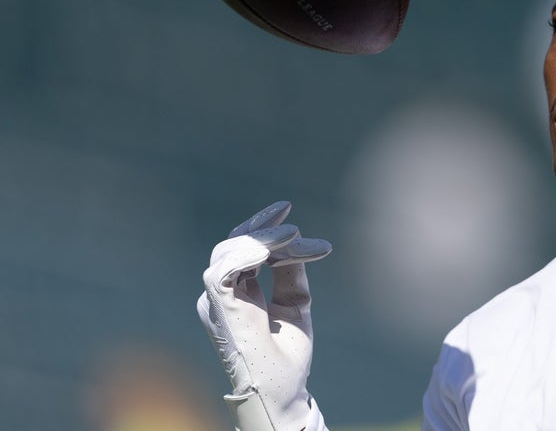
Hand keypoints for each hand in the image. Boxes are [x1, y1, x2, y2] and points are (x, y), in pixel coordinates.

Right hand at [197, 201, 330, 430]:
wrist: (283, 390)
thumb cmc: (287, 355)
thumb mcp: (294, 301)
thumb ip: (290, 271)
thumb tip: (293, 239)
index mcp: (238, 292)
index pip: (243, 247)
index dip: (262, 225)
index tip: (286, 208)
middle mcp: (223, 294)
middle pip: (235, 243)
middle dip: (264, 227)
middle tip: (293, 226)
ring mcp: (218, 300)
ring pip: (228, 250)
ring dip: (263, 239)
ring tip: (293, 236)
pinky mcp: (218, 306)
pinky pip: (223, 269)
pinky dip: (247, 253)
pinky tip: (273, 250)